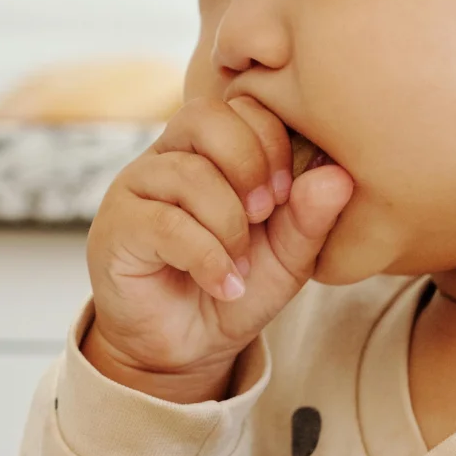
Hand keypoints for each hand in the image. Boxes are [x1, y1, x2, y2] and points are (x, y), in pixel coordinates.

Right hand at [82, 97, 353, 403]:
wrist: (185, 349)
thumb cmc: (234, 290)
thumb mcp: (287, 257)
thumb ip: (311, 217)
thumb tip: (338, 175)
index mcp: (210, 151)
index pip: (238, 106)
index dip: (270, 140)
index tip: (287, 195)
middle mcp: (167, 158)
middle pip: (204, 117)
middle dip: (248, 164)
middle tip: (265, 215)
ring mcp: (135, 189)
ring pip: (187, 174)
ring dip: (229, 225)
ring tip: (241, 267)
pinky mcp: (116, 228)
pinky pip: (165, 224)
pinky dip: (207, 258)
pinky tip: (224, 285)